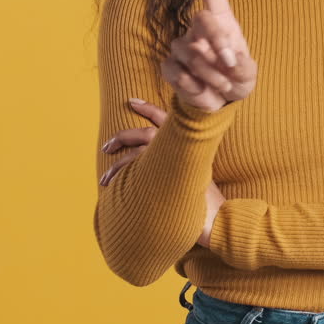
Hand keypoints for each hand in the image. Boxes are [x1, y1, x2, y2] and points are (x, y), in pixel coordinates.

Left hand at [98, 98, 225, 248]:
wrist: (218, 222)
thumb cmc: (206, 203)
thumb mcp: (195, 177)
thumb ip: (179, 166)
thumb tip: (156, 167)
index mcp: (188, 147)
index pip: (166, 120)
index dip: (149, 109)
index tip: (132, 101)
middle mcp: (182, 151)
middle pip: (147, 133)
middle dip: (123, 136)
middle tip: (106, 145)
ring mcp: (175, 165)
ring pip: (139, 153)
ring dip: (118, 164)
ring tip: (105, 179)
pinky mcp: (167, 181)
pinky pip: (140, 171)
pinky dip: (124, 175)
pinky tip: (113, 185)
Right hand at [160, 0, 257, 111]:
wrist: (220, 102)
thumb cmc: (237, 79)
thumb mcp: (248, 74)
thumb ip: (242, 65)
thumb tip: (226, 58)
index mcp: (222, 20)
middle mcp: (199, 29)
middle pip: (202, 20)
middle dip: (218, 42)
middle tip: (231, 65)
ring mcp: (182, 46)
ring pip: (190, 52)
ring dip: (211, 74)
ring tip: (222, 85)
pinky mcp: (169, 66)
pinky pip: (176, 72)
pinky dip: (194, 86)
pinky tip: (202, 90)